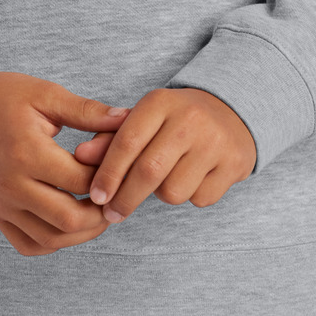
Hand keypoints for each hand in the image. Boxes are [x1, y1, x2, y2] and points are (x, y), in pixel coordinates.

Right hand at [0, 71, 131, 255]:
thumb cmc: (4, 98)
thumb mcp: (45, 95)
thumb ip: (86, 111)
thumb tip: (127, 119)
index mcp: (27, 152)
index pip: (81, 179)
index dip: (109, 175)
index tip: (120, 166)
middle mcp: (12, 185)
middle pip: (69, 218)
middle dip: (101, 213)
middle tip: (116, 198)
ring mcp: (2, 205)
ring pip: (51, 239)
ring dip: (82, 233)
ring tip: (99, 212)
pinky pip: (29, 245)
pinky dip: (54, 242)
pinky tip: (70, 224)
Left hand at [72, 88, 256, 221]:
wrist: (232, 112)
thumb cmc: (174, 121)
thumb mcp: (143, 119)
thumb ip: (110, 138)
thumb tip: (81, 156)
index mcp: (160, 102)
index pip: (127, 142)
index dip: (107, 173)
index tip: (95, 197)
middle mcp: (190, 119)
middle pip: (149, 172)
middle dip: (125, 199)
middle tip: (112, 213)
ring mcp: (215, 142)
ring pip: (173, 191)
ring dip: (162, 195)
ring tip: (167, 177)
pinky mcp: (235, 164)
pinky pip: (200, 198)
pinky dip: (191, 196)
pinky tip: (194, 177)